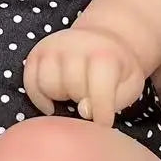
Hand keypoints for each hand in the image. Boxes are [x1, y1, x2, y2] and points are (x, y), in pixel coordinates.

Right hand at [24, 26, 146, 125]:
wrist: (104, 38)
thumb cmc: (117, 69)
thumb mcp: (131, 85)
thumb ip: (115, 100)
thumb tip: (83, 110)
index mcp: (105, 54)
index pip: (99, 92)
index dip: (101, 113)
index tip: (103, 122)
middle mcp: (76, 45)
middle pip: (72, 89)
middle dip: (81, 101)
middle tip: (89, 99)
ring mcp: (54, 47)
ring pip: (47, 86)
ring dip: (59, 97)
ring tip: (72, 94)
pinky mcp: (38, 51)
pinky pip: (29, 82)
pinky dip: (38, 97)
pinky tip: (51, 103)